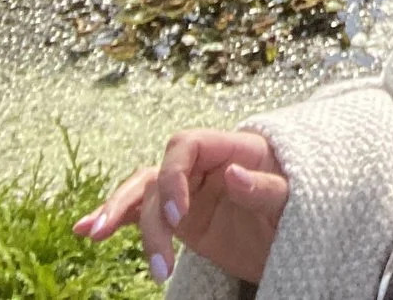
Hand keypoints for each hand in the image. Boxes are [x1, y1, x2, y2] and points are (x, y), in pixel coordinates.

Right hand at [76, 128, 290, 285]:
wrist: (302, 235)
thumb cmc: (306, 205)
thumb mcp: (296, 198)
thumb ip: (266, 188)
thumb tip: (232, 174)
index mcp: (234, 148)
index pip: (187, 145)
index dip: (174, 175)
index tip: (177, 215)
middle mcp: (206, 166)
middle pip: (159, 173)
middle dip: (144, 207)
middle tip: (155, 247)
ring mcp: (190, 192)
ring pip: (144, 194)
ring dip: (119, 214)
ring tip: (94, 236)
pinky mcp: (181, 217)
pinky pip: (141, 212)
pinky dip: (115, 219)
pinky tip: (86, 231)